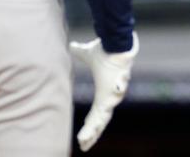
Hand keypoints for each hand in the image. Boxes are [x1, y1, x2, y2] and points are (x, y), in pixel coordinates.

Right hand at [69, 32, 139, 151]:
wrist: (117, 43)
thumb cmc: (105, 50)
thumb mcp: (88, 54)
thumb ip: (80, 52)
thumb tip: (72, 46)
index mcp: (104, 94)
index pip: (97, 114)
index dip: (91, 126)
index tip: (84, 137)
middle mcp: (111, 98)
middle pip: (101, 121)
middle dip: (92, 134)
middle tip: (83, 147)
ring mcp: (114, 97)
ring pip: (103, 119)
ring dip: (93, 131)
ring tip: (84, 140)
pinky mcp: (115, 93)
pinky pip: (105, 111)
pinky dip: (96, 124)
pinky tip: (90, 134)